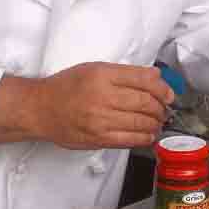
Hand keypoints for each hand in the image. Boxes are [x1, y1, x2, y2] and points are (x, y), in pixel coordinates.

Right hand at [25, 62, 174, 148]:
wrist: (40, 109)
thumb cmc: (66, 87)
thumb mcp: (94, 69)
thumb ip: (125, 73)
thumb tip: (156, 77)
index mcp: (102, 74)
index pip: (144, 79)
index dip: (162, 87)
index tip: (168, 93)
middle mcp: (103, 96)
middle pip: (146, 101)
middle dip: (161, 106)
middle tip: (165, 108)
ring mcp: (101, 119)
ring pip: (141, 122)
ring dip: (156, 123)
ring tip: (158, 121)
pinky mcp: (99, 138)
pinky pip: (130, 140)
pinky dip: (145, 137)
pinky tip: (148, 134)